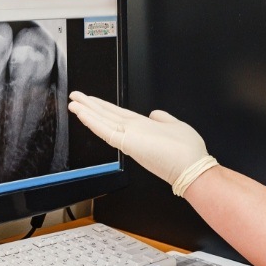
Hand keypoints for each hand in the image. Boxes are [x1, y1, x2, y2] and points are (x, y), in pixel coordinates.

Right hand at [68, 91, 210, 185]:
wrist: (192, 168)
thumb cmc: (186, 152)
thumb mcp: (175, 126)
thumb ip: (163, 118)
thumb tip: (154, 113)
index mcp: (141, 127)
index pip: (116, 115)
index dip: (102, 107)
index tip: (90, 100)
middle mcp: (132, 131)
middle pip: (105, 115)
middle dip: (89, 105)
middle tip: (74, 97)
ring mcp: (128, 136)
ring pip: (102, 121)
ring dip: (86, 111)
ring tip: (73, 102)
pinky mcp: (126, 142)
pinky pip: (105, 130)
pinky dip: (92, 121)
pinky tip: (81, 113)